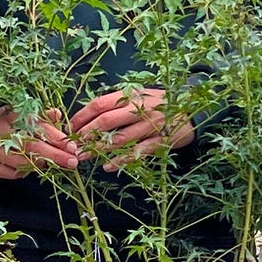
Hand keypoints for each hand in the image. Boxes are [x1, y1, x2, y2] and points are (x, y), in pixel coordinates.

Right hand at [0, 106, 80, 178]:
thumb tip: (57, 114)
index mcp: (5, 115)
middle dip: (54, 154)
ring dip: (40, 164)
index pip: (34, 125)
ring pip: (21, 162)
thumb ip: (38, 115)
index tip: (71, 144)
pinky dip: (24, 171)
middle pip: (30, 145)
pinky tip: (29, 166)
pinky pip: (11, 173)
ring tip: (50, 162)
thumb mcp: (16, 114)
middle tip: (72, 161)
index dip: (54, 135)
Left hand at [68, 88, 194, 172]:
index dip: (82, 116)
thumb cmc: (160, 103)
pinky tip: (108, 166)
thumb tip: (89, 114)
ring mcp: (151, 125)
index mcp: (131, 96)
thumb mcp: (139, 95)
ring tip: (84, 157)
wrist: (192, 109)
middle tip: (73, 145)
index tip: (70, 127)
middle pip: (106, 121)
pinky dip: (122, 160)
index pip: (100, 104)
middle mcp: (140, 109)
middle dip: (86, 134)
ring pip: (120, 139)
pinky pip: (138, 152)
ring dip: (99, 149)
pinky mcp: (160, 141)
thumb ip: (118, 103)